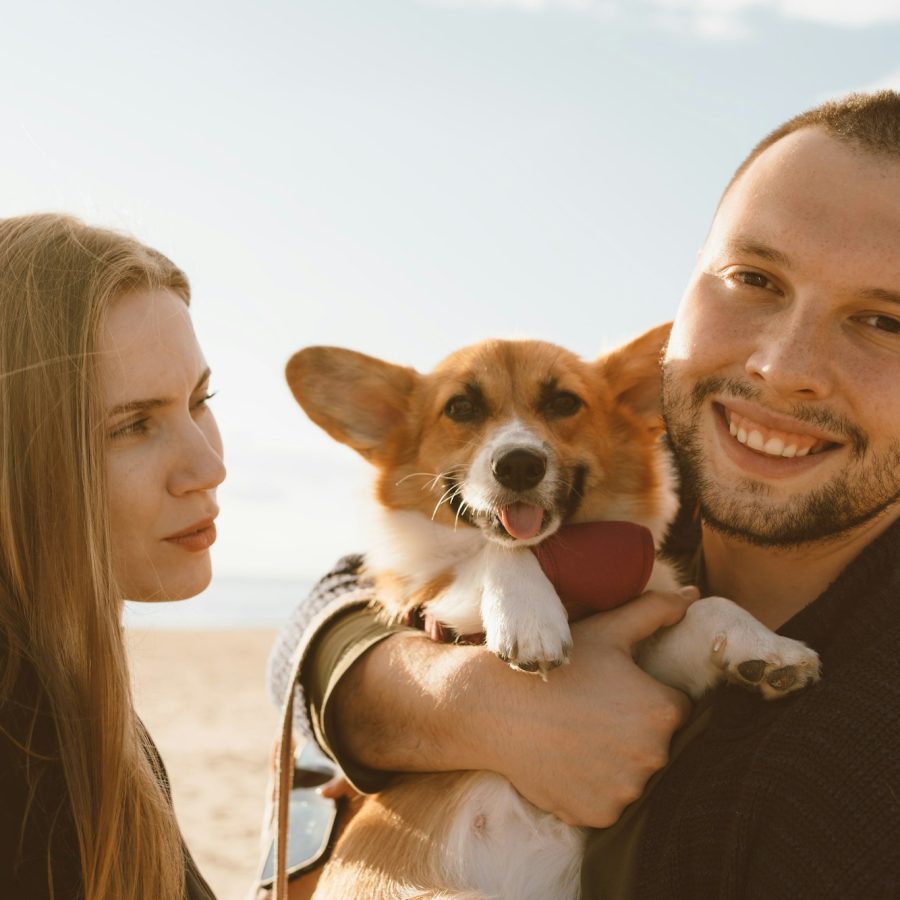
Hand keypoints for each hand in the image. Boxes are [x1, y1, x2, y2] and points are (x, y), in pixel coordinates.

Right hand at [331, 588, 695, 827]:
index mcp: (663, 711)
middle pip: (657, 744)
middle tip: (594, 712)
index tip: (618, 691)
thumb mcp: (608, 630)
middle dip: (635, 730)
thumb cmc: (557, 667)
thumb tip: (693, 596)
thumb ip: (656, 611)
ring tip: (579, 736)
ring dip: (616, 761)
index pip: (676, 708)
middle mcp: (653, 756)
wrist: (498, 708)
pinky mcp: (599, 815)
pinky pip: (609, 802)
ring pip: (633, 775)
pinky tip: (570, 761)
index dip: (647, 696)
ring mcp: (626, 791)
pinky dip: (594, 787)